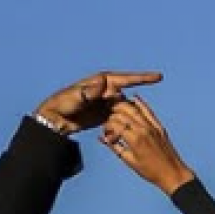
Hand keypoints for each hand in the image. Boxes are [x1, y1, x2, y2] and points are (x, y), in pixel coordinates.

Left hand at [33, 70, 162, 135]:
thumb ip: (90, 91)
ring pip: (124, 112)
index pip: (127, 79)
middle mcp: (107, 91)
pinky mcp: (105, 115)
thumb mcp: (77, 96)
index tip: (159, 77)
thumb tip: (102, 83)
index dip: (143, 78)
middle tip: (118, 121)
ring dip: (124, 121)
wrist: (55, 118)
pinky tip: (113, 136)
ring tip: (111, 129)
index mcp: (103, 82)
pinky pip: (117, 120)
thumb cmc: (63, 103)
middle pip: (127, 99)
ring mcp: (107, 103)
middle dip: (129, 110)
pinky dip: (118, 128)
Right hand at [101, 97, 194, 196]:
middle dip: (112, 114)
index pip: (115, 124)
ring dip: (123, 105)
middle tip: (108, 120)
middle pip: (123, 113)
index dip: (106, 126)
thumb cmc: (150, 171)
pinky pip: (148, 110)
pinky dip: (140, 103)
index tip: (105, 132)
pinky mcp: (159, 126)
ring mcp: (152, 126)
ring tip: (114, 105)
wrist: (172, 173)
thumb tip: (102, 138)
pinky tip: (133, 97)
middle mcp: (143, 129)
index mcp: (134, 139)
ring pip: (134, 108)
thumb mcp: (129, 161)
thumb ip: (115, 147)